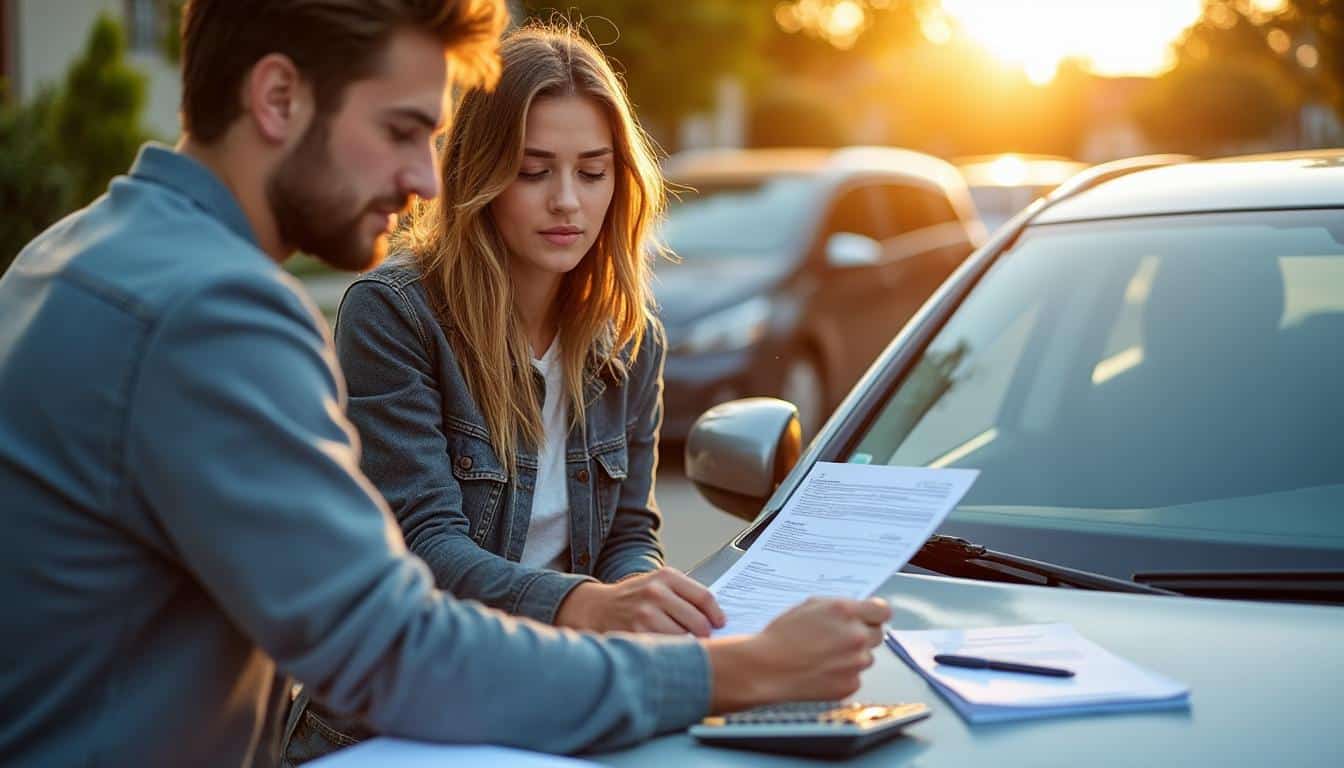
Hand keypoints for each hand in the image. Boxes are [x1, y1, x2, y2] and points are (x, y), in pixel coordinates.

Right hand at [555, 567, 725, 636]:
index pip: (705, 597)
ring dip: (689, 647)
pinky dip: (673, 654)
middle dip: (705, 635)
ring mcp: (645, 615)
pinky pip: (667, 649)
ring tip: (685, 649)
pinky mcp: (636, 634)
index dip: (717, 615)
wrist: (597, 607)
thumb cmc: (634, 598)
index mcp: (666, 577)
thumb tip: (716, 620)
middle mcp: (656, 593)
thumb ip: (684, 596)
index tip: (720, 624)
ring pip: (685, 639)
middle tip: (703, 640)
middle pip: (698, 622)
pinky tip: (670, 653)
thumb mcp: (658, 584)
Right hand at [705, 597, 891, 711]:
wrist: (767, 668)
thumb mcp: (809, 607)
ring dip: (853, 656)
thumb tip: (858, 611)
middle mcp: (855, 636)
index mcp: (846, 612)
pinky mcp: (850, 685)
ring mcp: (855, 663)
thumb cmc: (782, 635)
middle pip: (878, 634)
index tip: (871, 617)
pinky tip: (822, 671)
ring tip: (825, 656)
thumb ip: (839, 608)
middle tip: (842, 637)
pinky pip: (855, 677)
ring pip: (866, 657)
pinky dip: (843, 675)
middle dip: (863, 634)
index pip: (882, 611)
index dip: (876, 613)